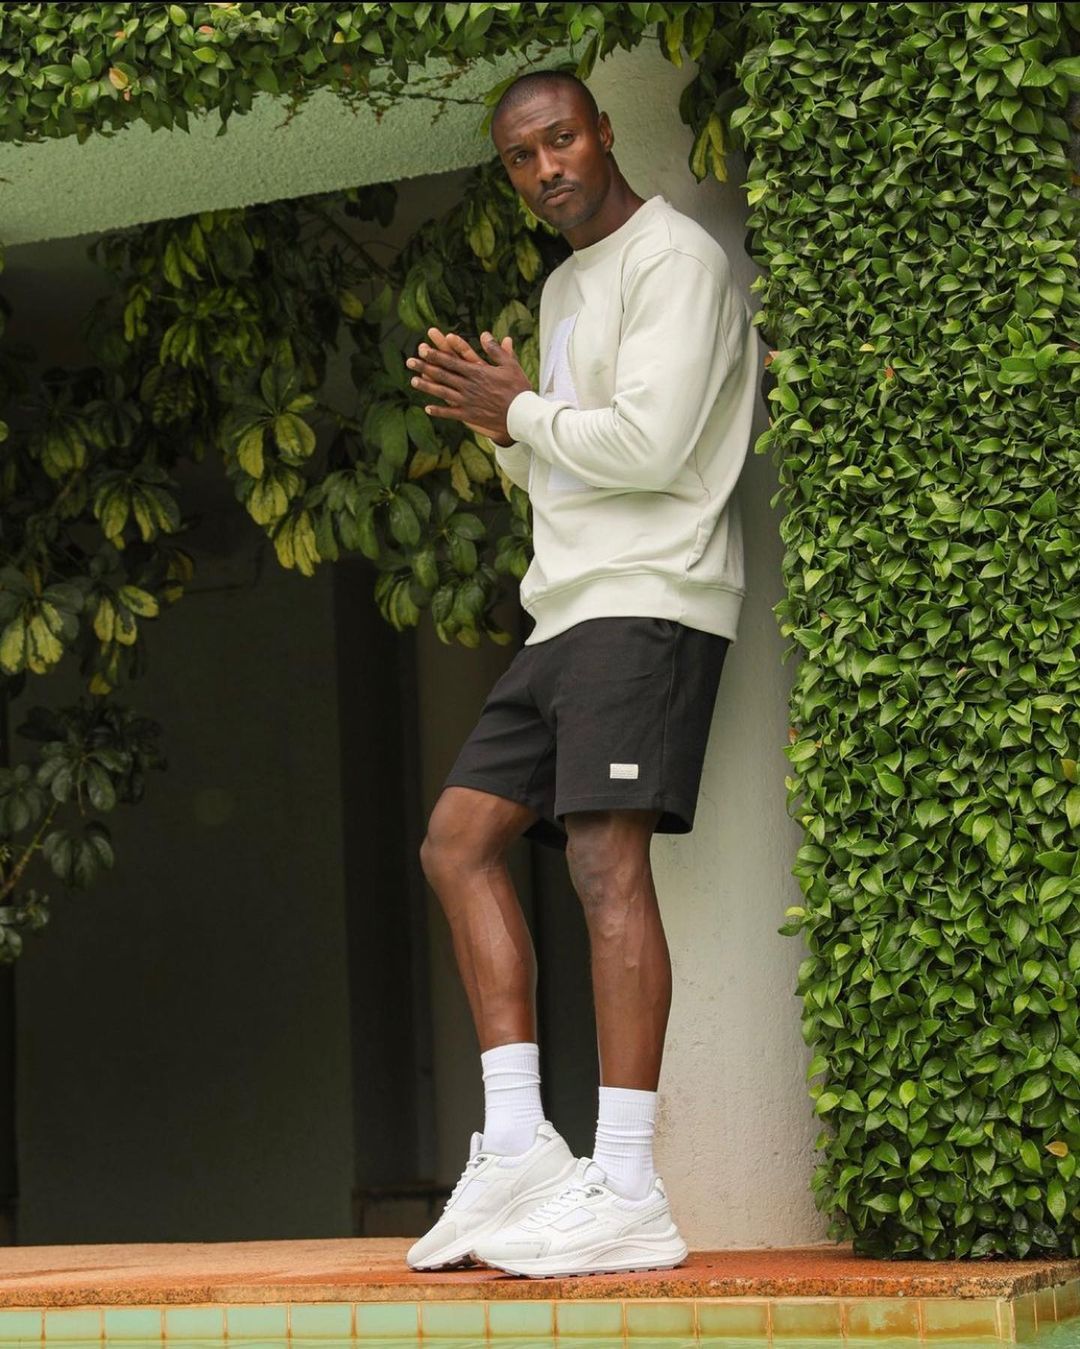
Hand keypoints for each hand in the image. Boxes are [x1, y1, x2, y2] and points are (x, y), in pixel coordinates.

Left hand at [407, 326, 530, 444]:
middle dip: (425, 367)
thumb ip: (496, 350)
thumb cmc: (519, 389)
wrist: (523, 415)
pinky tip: (427, 408)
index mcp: (477, 372)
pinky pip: (451, 413)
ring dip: (427, 386)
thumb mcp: (510, 365)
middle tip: (410, 361)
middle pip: (443, 374)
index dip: (436, 354)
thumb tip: (485, 334)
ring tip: (413, 381)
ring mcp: (468, 401)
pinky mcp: (470, 416)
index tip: (423, 349)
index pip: (452, 361)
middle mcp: (469, 386)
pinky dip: (439, 410)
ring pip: (443, 392)